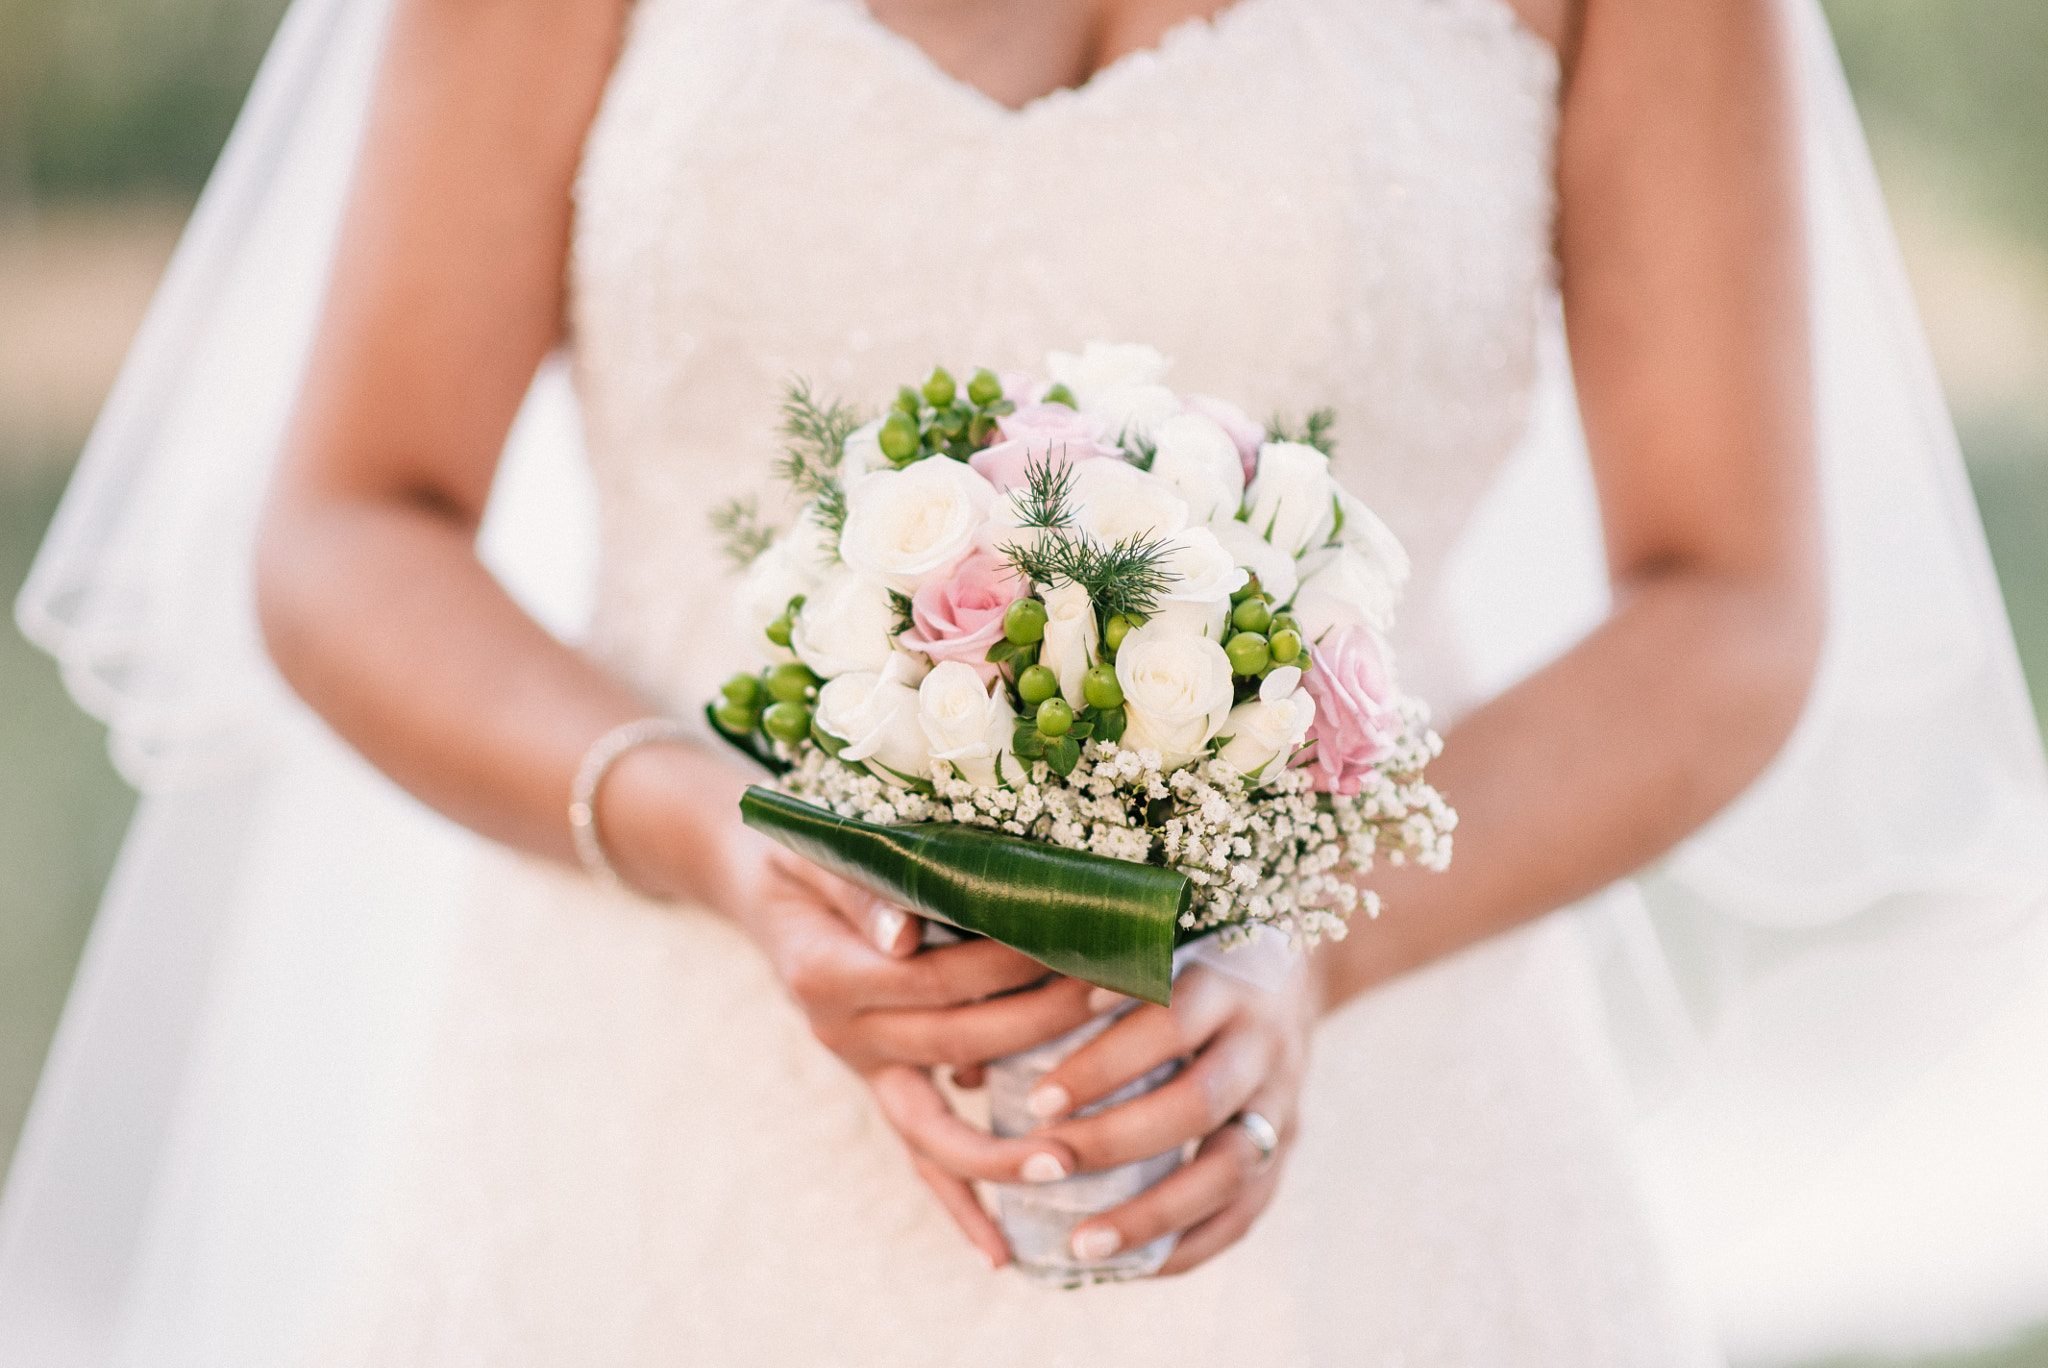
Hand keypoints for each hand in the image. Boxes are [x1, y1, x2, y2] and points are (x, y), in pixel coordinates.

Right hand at [740, 845, 1101, 1266]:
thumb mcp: (818, 853)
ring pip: (937, 1130)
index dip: (1012, 970)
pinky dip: (960, 1206)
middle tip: (1123, 1002)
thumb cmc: (799, 853)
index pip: (938, 981)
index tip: (1085, 950)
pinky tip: (1006, 1253)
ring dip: (1007, 1148)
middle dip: (1045, 1029)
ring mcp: (863, 1068)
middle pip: (957, 1044)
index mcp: (831, 974)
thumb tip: (906, 935)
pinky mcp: (880, 1088)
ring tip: (1073, 1163)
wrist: (754, 882)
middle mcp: (844, 1033)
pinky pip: (920, 1160)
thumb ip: (862, 894)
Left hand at [1020, 963, 1320, 1275]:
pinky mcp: (1289, 1138)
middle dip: (1116, 1142)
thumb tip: (961, 1074)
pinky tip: (1137, 1266)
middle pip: (1197, 1103)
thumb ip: (1060, 986)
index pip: (1168, 1021)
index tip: (1036, 1100)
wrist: (1288, 960)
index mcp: (1223, 975)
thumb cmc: (1175, 950)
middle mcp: (1262, 1037)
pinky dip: (1194, 1242)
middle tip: (1046, 1167)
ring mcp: (1283, 1093)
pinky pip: (1250, 1207)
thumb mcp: (1135, 946)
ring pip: (1230, 1168)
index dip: (1104, 1064)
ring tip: (1080, 1244)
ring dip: (1153, 1214)